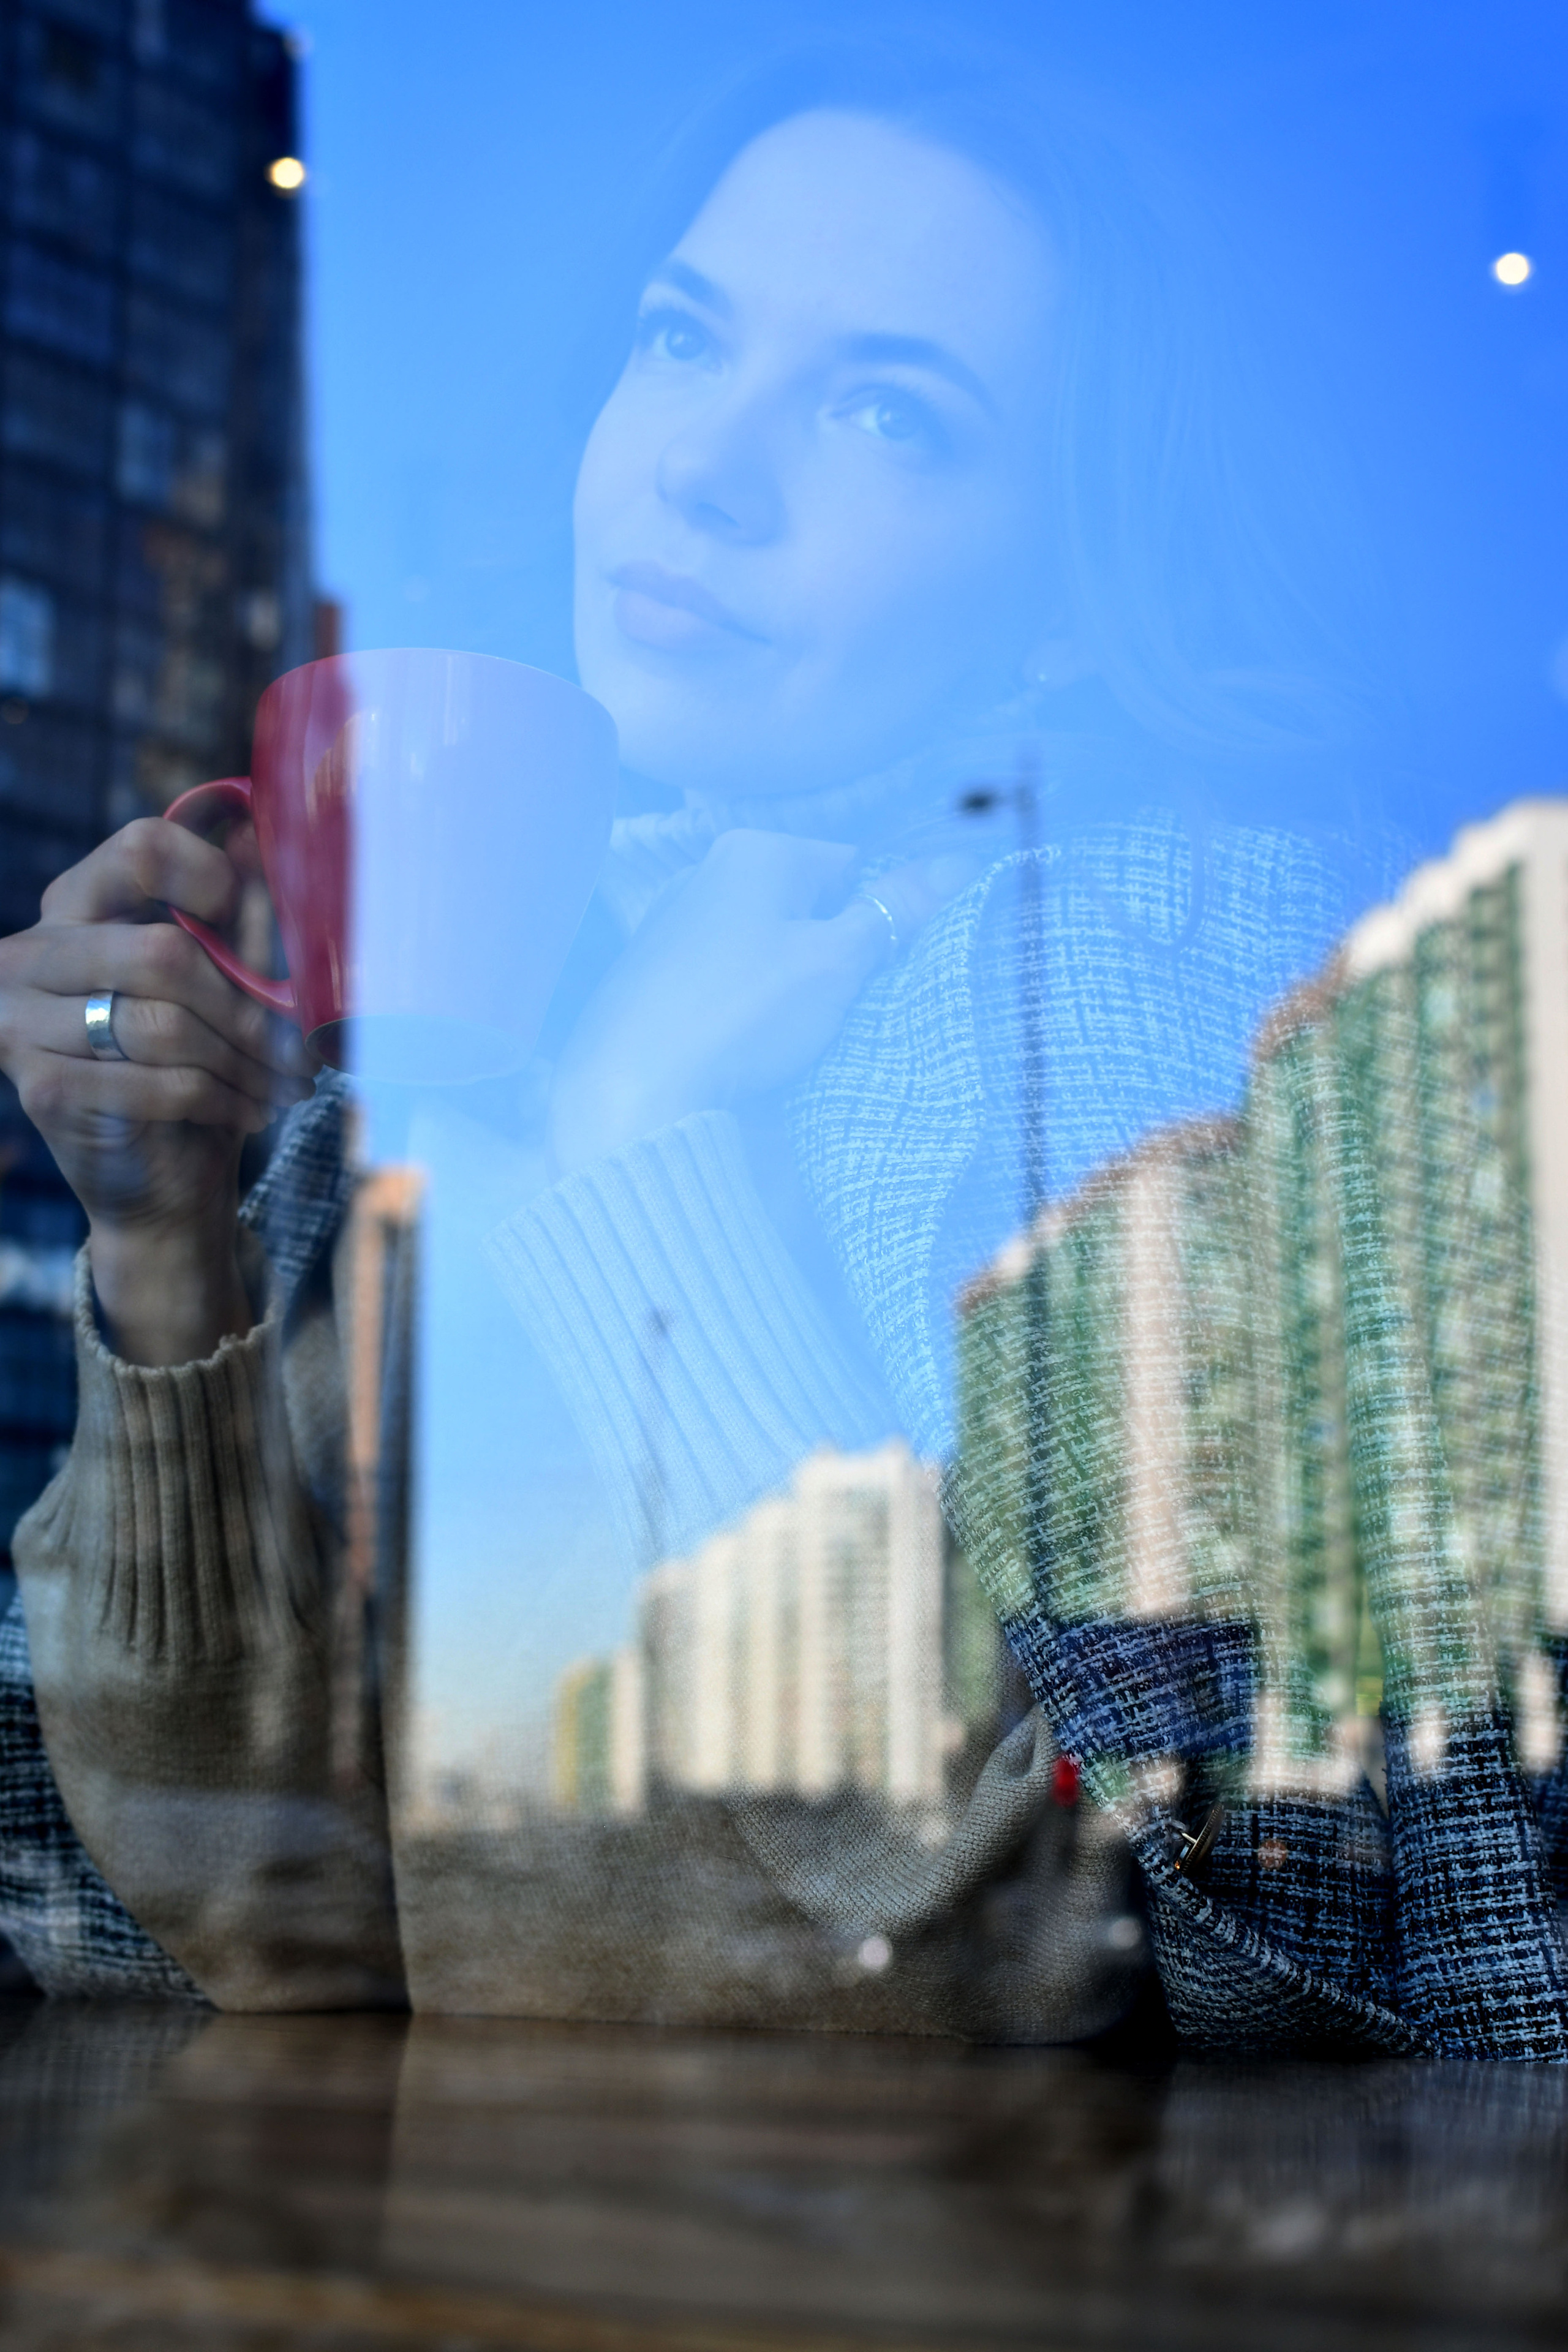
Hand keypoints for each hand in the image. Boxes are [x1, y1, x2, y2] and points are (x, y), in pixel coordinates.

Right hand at [0, 820, 315, 1363]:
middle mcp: (29, 954)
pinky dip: (220, 1099)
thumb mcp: (222, 982)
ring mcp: (23, 1022)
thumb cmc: (198, 1069)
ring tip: (288, 1083)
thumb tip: (257, 831)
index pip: (141, 849)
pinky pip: (159, 1082)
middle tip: (300, 1045)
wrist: (160, 1185)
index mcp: (73, 906)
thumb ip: (233, 912)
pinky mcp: (43, 1087)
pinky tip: (250, 1111)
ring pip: (165, 1023)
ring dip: (245, 1060)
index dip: (217, 882)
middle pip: (163, 950)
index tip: (267, 941)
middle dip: (249, 1006)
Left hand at [548, 829, 974, 1174]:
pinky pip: (724, 975)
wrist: (632, 1086)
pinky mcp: (650, 975)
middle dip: (836, 949)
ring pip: (765, 943)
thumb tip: (959, 862)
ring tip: (794, 1031)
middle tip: (846, 1005)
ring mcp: (672, 923)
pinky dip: (746, 1001)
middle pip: (807, 904)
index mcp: (756, 851)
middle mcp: (706, 872)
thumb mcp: (836, 961)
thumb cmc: (742, 1012)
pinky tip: (746, 1041)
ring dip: (791, 980)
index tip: (886, 967)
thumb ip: (895, 910)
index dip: (881, 915)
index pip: (852, 863)